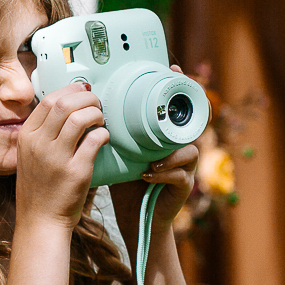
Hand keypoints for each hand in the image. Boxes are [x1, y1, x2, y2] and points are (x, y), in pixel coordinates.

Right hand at [16, 82, 108, 231]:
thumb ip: (43, 132)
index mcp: (26, 137)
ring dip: (95, 113)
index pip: (48, 100)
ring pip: (79, 118)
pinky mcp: (75, 171)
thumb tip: (68, 106)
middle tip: (96, 104)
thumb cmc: (39, 187)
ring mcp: (56, 158)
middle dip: (86, 98)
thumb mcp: (30, 155)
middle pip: (64, 104)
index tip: (82, 91)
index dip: (69, 90)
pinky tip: (103, 137)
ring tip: (100, 120)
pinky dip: (103, 134)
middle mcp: (39, 144)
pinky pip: (94, 140)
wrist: (40, 220)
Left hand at [108, 65, 200, 233]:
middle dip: (187, 112)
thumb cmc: (126, 180)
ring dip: (170, 153)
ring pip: (189, 150)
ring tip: (151, 158)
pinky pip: (180, 175)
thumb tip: (91, 101)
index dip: (179, 87)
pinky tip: (148, 173)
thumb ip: (115, 128)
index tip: (173, 69)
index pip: (176, 108)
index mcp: (165, 136)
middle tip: (171, 107)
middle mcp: (180, 148)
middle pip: (193, 124)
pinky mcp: (184, 186)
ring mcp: (186, 167)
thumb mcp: (120, 149)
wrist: (134, 215)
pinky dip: (164, 172)